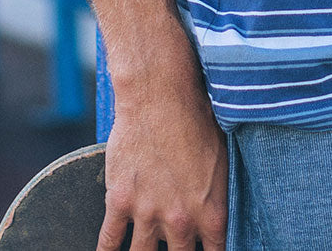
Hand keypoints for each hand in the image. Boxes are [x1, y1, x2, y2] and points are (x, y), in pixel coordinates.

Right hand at [97, 76, 227, 250]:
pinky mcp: (120, 202)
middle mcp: (180, 220)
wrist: (160, 97)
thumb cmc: (196, 119)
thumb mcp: (223, 159)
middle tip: (175, 250)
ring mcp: (148, 214)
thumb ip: (219, 194)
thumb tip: (220, 209)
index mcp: (211, 211)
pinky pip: (109, 241)